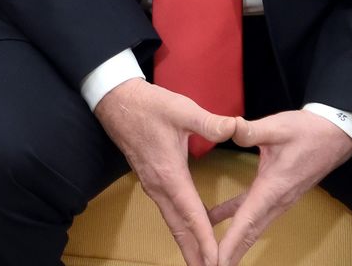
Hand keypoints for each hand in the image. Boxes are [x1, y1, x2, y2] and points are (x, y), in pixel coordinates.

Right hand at [95, 78, 237, 265]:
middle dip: (195, 253)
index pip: (191, 214)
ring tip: (201, 263)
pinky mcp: (151, 181)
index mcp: (169, 173)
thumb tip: (235, 127)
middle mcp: (159, 186)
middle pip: (179, 228)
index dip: (205, 239)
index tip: (216, 259)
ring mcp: (153, 185)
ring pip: (173, 223)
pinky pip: (169, 212)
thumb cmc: (148, 105)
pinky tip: (190, 234)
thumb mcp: (181, 109)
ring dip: (188, 245)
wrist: (116, 101)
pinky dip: (181, 229)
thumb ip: (209, 122)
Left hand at [209, 111, 351, 265]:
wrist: (336, 134)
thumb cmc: (308, 131)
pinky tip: (216, 218)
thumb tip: (229, 128)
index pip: (248, 220)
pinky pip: (253, 211)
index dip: (232, 241)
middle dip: (232, 252)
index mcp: (273, 187)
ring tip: (216, 255)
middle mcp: (277, 199)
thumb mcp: (278, 127)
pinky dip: (236, 219)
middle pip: (250, 232)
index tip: (219, 260)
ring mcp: (279, 198)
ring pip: (252, 225)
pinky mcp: (277, 192)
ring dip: (235, 241)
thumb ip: (250, 131)